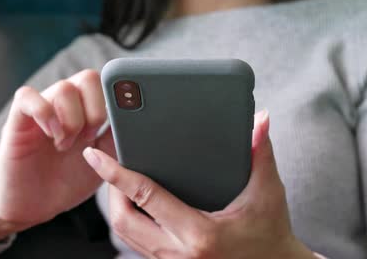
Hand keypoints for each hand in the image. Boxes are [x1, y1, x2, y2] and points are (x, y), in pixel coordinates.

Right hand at [0, 70, 115, 244]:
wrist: (34, 207)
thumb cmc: (68, 182)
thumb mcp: (104, 161)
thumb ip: (118, 138)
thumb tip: (137, 121)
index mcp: (88, 110)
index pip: (107, 83)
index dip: (115, 99)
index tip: (116, 126)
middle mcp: (66, 104)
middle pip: (88, 78)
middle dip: (96, 110)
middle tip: (90, 139)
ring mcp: (42, 110)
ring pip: (64, 87)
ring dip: (72, 120)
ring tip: (66, 146)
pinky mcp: (17, 120)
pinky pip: (26, 96)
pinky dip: (43, 113)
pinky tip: (51, 136)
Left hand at [83, 110, 318, 258]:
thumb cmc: (271, 233)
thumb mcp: (267, 193)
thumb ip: (260, 153)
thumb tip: (260, 120)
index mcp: (199, 233)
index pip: (145, 196)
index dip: (116, 173)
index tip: (95, 156)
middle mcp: (179, 253)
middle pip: (123, 220)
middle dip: (110, 191)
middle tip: (111, 166)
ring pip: (126, 236)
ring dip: (118, 207)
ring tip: (120, 180)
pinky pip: (138, 245)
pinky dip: (131, 221)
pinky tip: (136, 202)